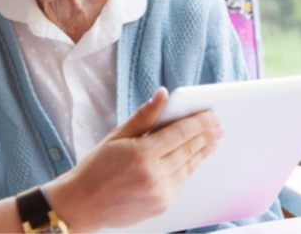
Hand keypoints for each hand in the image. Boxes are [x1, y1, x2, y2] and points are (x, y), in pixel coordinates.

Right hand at [44, 87, 223, 232]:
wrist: (82, 205)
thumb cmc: (96, 168)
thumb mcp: (116, 137)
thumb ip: (144, 116)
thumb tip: (163, 95)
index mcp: (142, 154)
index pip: (181, 132)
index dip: (200, 121)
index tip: (212, 113)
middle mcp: (154, 175)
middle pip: (190, 149)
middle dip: (206, 135)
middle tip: (218, 125)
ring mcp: (160, 193)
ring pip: (189, 166)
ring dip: (202, 151)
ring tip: (212, 140)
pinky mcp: (162, 205)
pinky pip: (182, 182)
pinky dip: (189, 167)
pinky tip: (194, 158)